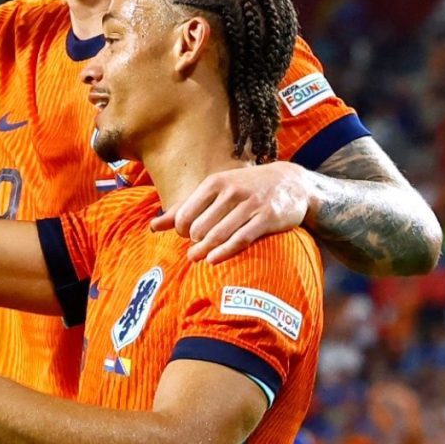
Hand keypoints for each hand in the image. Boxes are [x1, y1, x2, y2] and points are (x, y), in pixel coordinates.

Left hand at [147, 162, 317, 263]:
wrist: (291, 183)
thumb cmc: (247, 189)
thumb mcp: (215, 191)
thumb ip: (185, 208)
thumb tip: (153, 226)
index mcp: (216, 182)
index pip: (185, 213)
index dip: (180, 229)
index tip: (185, 235)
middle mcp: (232, 191)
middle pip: (200, 227)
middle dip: (193, 241)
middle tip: (195, 248)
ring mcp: (250, 205)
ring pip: (218, 235)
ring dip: (204, 251)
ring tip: (198, 258)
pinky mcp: (266, 219)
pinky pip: (240, 240)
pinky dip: (224, 252)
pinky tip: (213, 260)